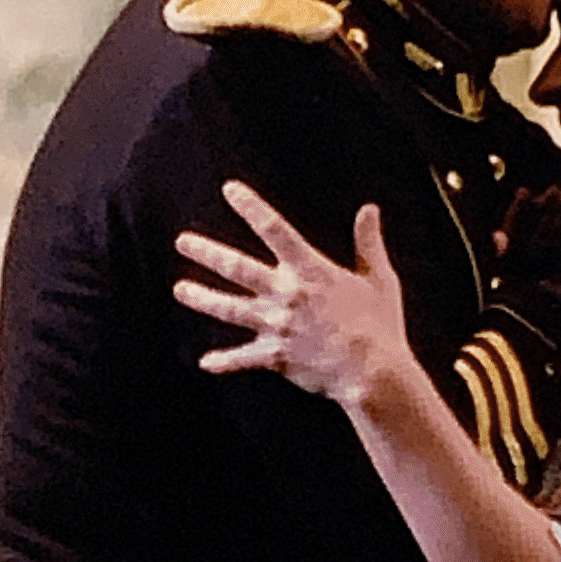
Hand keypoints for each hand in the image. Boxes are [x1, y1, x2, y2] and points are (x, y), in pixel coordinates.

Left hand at [175, 181, 418, 409]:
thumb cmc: (380, 325)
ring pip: (230, 309)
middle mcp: (287, 295)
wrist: (372, 371)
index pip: (275, 229)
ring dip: (203, 298)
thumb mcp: (379, 279)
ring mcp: (277, 326)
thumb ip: (368, 243)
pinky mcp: (276, 357)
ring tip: (180, 290)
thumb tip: (369, 209)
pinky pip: (242, 359)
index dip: (251, 207)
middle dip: (207, 253)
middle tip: (183, 241)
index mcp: (311, 271)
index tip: (230, 189)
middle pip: (238, 269)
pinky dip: (223, 361)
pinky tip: (206, 362)